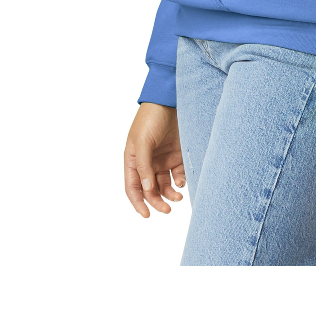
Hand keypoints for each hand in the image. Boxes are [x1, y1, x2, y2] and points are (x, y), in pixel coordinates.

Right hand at [124, 102, 185, 217]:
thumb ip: (144, 166)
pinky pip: (178, 174)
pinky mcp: (177, 155)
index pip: (132, 187)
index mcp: (133, 159)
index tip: (147, 215)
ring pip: (165, 185)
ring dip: (171, 193)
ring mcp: (162, 159)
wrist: (169, 100)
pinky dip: (180, 181)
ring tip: (179, 196)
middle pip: (150, 189)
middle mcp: (147, 162)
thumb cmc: (151, 118)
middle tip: (168, 209)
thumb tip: (146, 189)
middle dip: (158, 201)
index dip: (138, 203)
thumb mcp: (143, 141)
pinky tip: (182, 181)